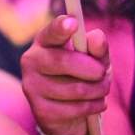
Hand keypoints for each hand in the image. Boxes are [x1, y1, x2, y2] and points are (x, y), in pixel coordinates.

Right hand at [21, 14, 110, 134]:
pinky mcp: (39, 110)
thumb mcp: (93, 60)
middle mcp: (31, 60)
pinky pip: (75, 108)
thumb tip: (97, 37)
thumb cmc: (81, 76)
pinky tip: (94, 104)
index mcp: (44, 42)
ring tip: (101, 90)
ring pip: (75, 88)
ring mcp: (32, 86)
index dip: (61, 27)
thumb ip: (97, 48)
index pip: (51, 32)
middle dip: (92, 69)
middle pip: (63, 61)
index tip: (73, 22)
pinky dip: (93, 106)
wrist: (68, 112)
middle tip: (103, 73)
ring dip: (98, 90)